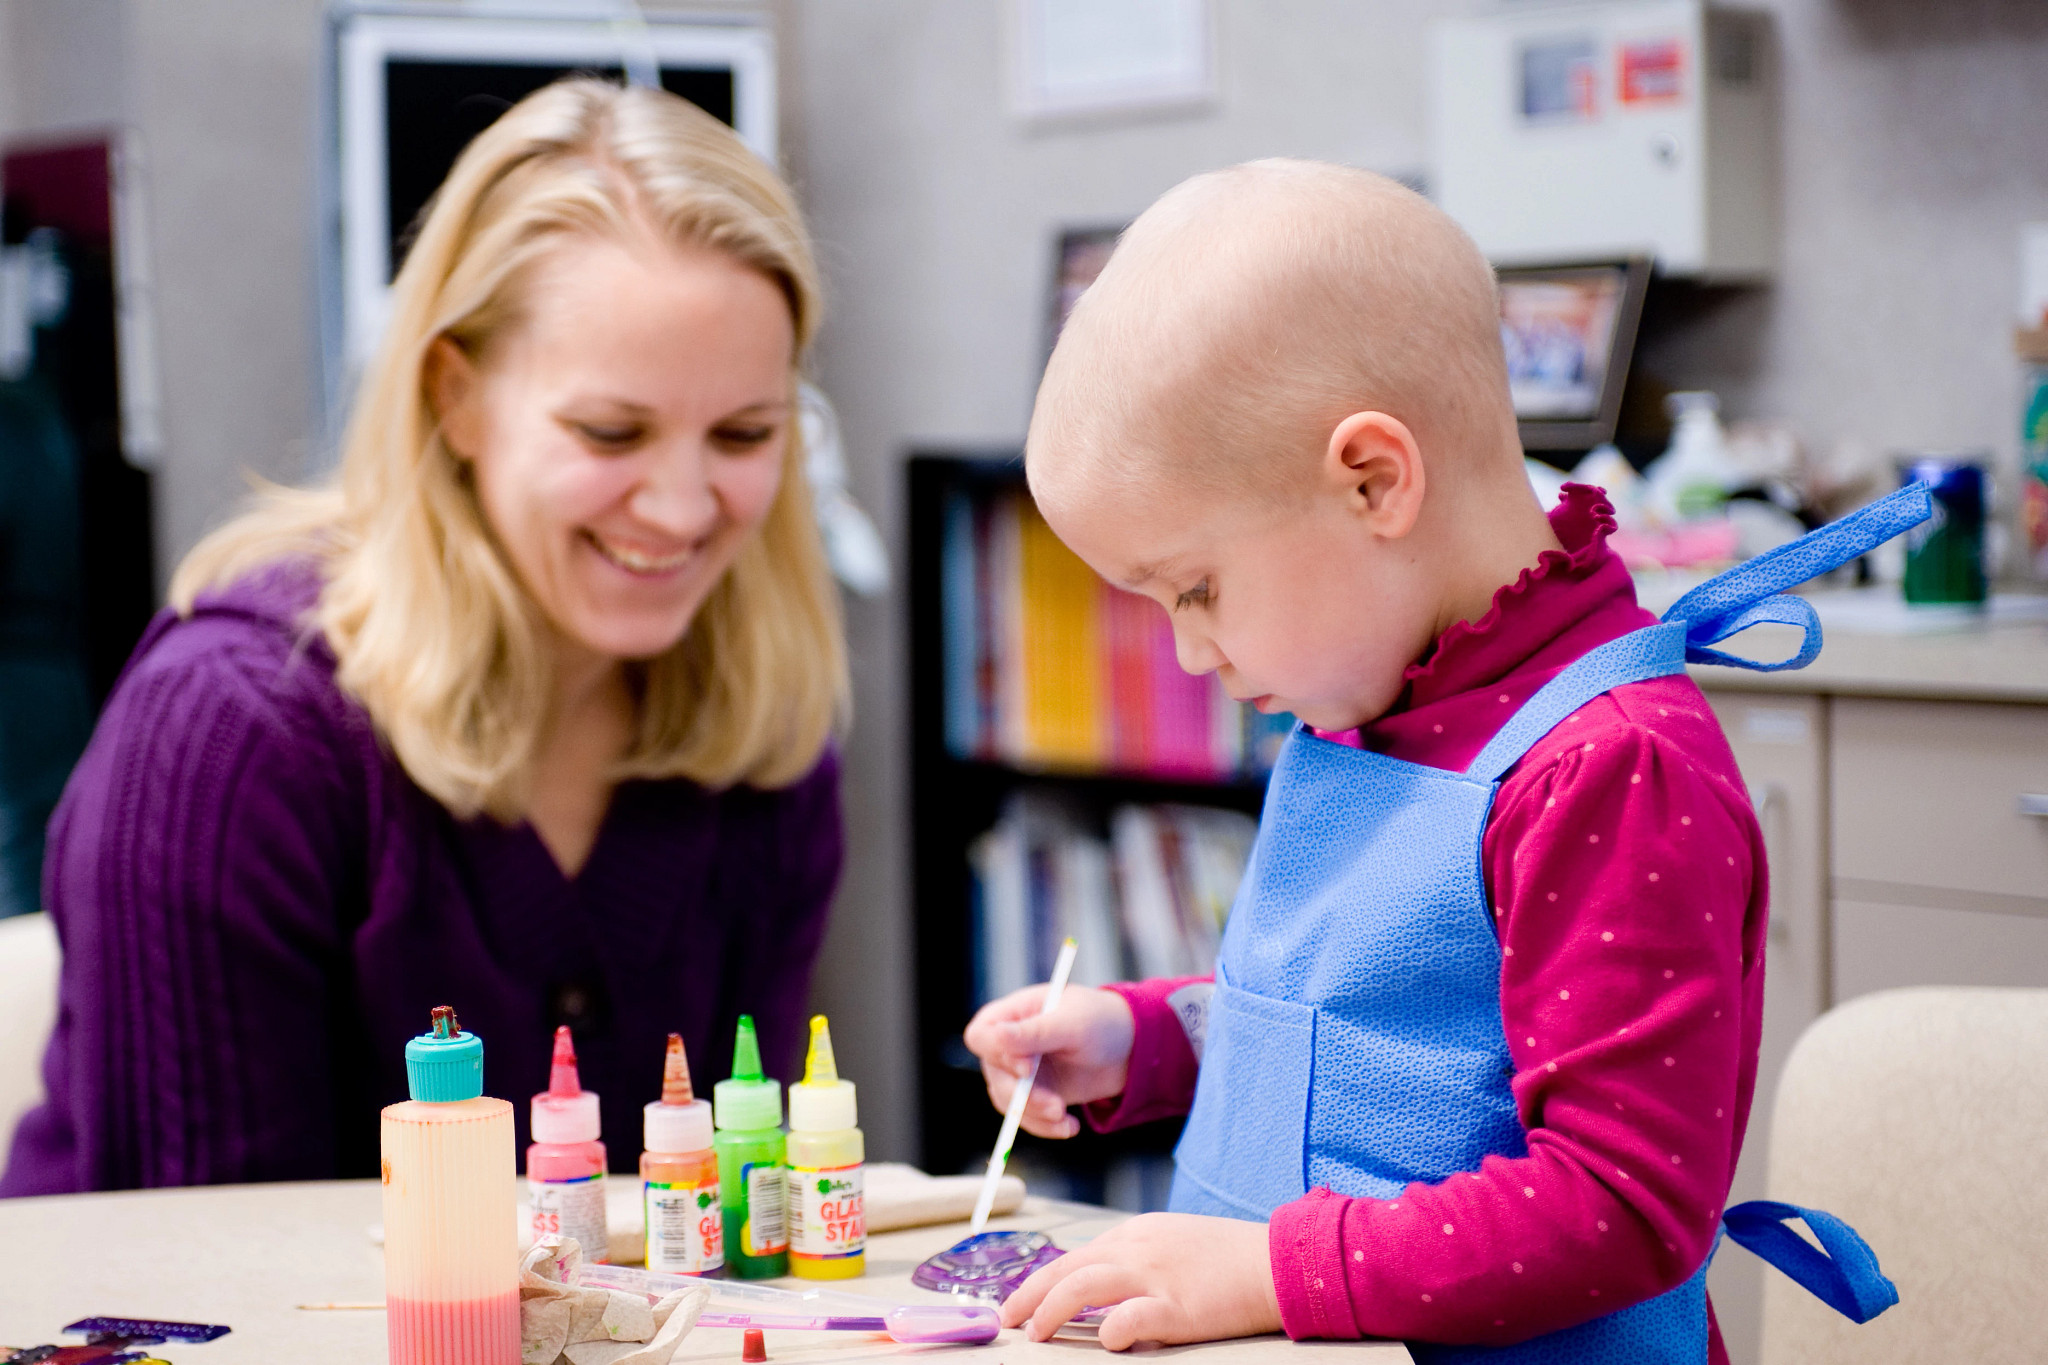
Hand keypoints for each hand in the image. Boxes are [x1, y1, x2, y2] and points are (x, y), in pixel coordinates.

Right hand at [962, 983, 1134, 1138]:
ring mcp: (1019, 1072)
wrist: (1127, 1049)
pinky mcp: (1033, 1095)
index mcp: (1011, 1014)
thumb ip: (1034, 1033)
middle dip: (1024, 1096)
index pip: (981, 1036)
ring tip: (1065, 1119)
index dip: (997, 1054)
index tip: (1028, 1068)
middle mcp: (1008, 1044)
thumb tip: (994, 1034)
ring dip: (1035, 1115)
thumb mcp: (1072, 1025)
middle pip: (995, 1075)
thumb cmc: (1099, 1022)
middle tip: (1056, 1107)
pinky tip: (1070, 1127)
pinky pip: (1026, 1117)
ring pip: (1007, 1102)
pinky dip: (1046, 1127)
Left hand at [1000, 1212, 1282, 1349]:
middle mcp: (1138, 1249)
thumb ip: (1137, 1259)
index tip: (1021, 1303)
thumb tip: (1099, 1287)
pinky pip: (1131, 1317)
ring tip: (1036, 1334)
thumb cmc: (1229, 1258)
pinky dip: (1110, 1329)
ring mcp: (1156, 1275)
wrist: (1278, 1261)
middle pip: (1067, 1267)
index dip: (1042, 1281)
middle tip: (1008, 1320)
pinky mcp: (1178, 1306)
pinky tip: (1102, 1341)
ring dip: (1051, 1310)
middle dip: (1029, 1295)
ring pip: (1083, 1285)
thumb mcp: (1174, 1243)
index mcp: (1136, 1234)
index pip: (1075, 1256)